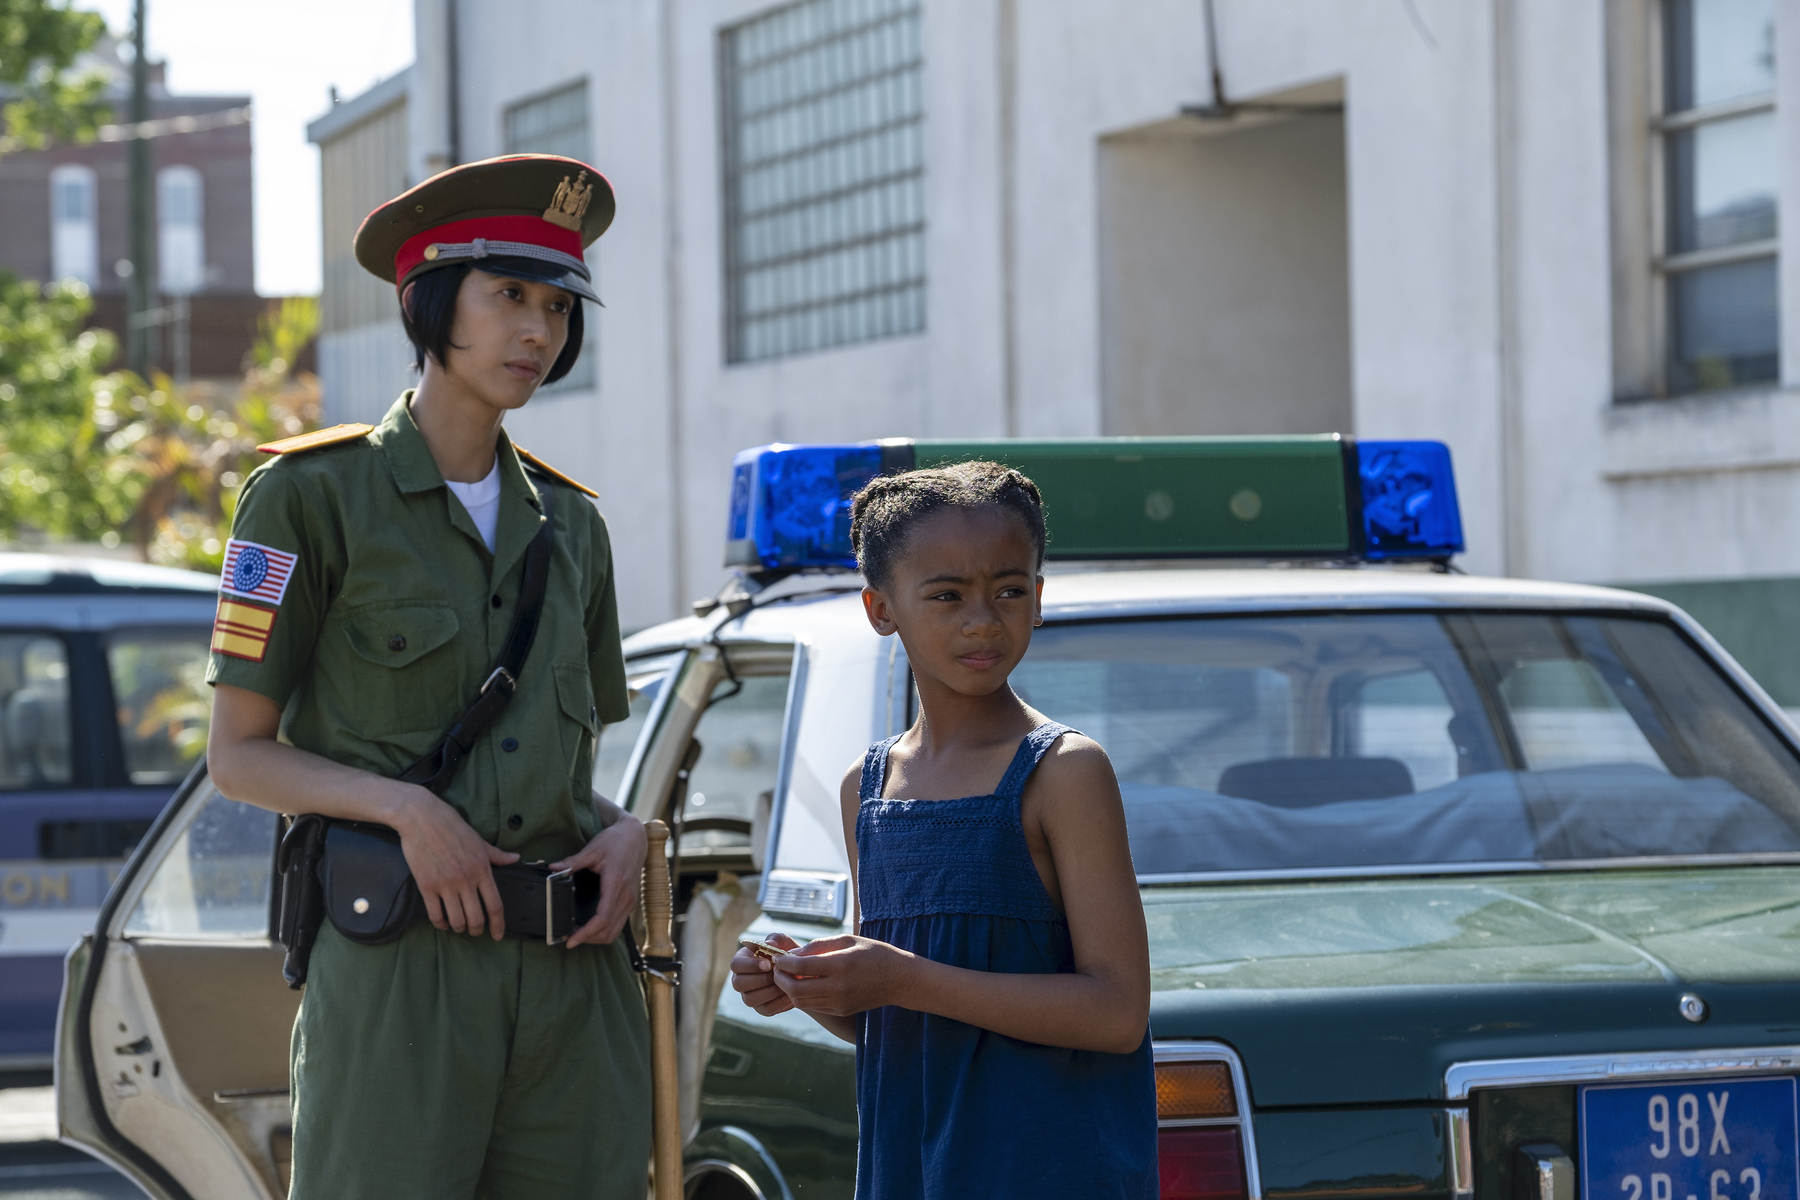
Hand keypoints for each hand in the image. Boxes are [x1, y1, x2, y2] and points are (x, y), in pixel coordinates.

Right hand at [391, 786, 519, 939]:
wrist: (422, 818)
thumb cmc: (452, 827)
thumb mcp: (479, 840)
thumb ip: (497, 854)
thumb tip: (515, 859)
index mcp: (482, 868)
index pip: (495, 905)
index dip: (499, 925)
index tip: (498, 935)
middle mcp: (466, 879)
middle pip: (476, 918)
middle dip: (476, 929)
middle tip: (475, 930)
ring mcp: (445, 884)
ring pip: (456, 919)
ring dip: (458, 927)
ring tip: (458, 925)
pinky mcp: (426, 885)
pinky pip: (435, 914)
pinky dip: (440, 923)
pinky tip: (442, 922)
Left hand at [552, 813, 646, 947]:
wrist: (635, 837)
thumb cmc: (615, 841)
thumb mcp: (592, 849)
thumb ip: (572, 861)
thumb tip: (553, 868)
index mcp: (616, 884)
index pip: (602, 918)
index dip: (586, 933)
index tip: (570, 940)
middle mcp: (626, 896)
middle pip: (608, 931)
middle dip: (588, 939)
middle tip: (568, 938)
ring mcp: (630, 900)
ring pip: (614, 932)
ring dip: (596, 937)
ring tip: (577, 935)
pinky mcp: (630, 901)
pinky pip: (618, 925)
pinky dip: (604, 931)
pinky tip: (590, 927)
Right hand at [729, 931, 802, 1015]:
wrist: (802, 973)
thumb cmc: (788, 954)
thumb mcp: (784, 942)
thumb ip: (776, 939)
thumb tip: (769, 944)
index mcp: (743, 961)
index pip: (735, 964)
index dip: (749, 965)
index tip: (768, 964)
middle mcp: (742, 980)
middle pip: (738, 984)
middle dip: (759, 979)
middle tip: (776, 975)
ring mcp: (750, 996)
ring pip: (749, 999)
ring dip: (769, 992)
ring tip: (784, 984)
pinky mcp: (762, 1008)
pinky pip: (765, 1009)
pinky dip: (778, 1002)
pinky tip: (789, 994)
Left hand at [772, 935, 913, 1017]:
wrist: (899, 979)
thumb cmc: (873, 953)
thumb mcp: (847, 940)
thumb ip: (818, 946)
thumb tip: (792, 955)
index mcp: (840, 965)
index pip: (799, 967)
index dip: (783, 962)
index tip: (778, 957)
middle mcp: (838, 987)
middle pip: (795, 989)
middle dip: (780, 979)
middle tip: (777, 969)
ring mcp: (839, 1002)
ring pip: (801, 1002)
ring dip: (789, 990)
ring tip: (788, 976)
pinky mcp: (841, 1011)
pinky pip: (814, 1006)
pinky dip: (803, 996)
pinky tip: (804, 984)